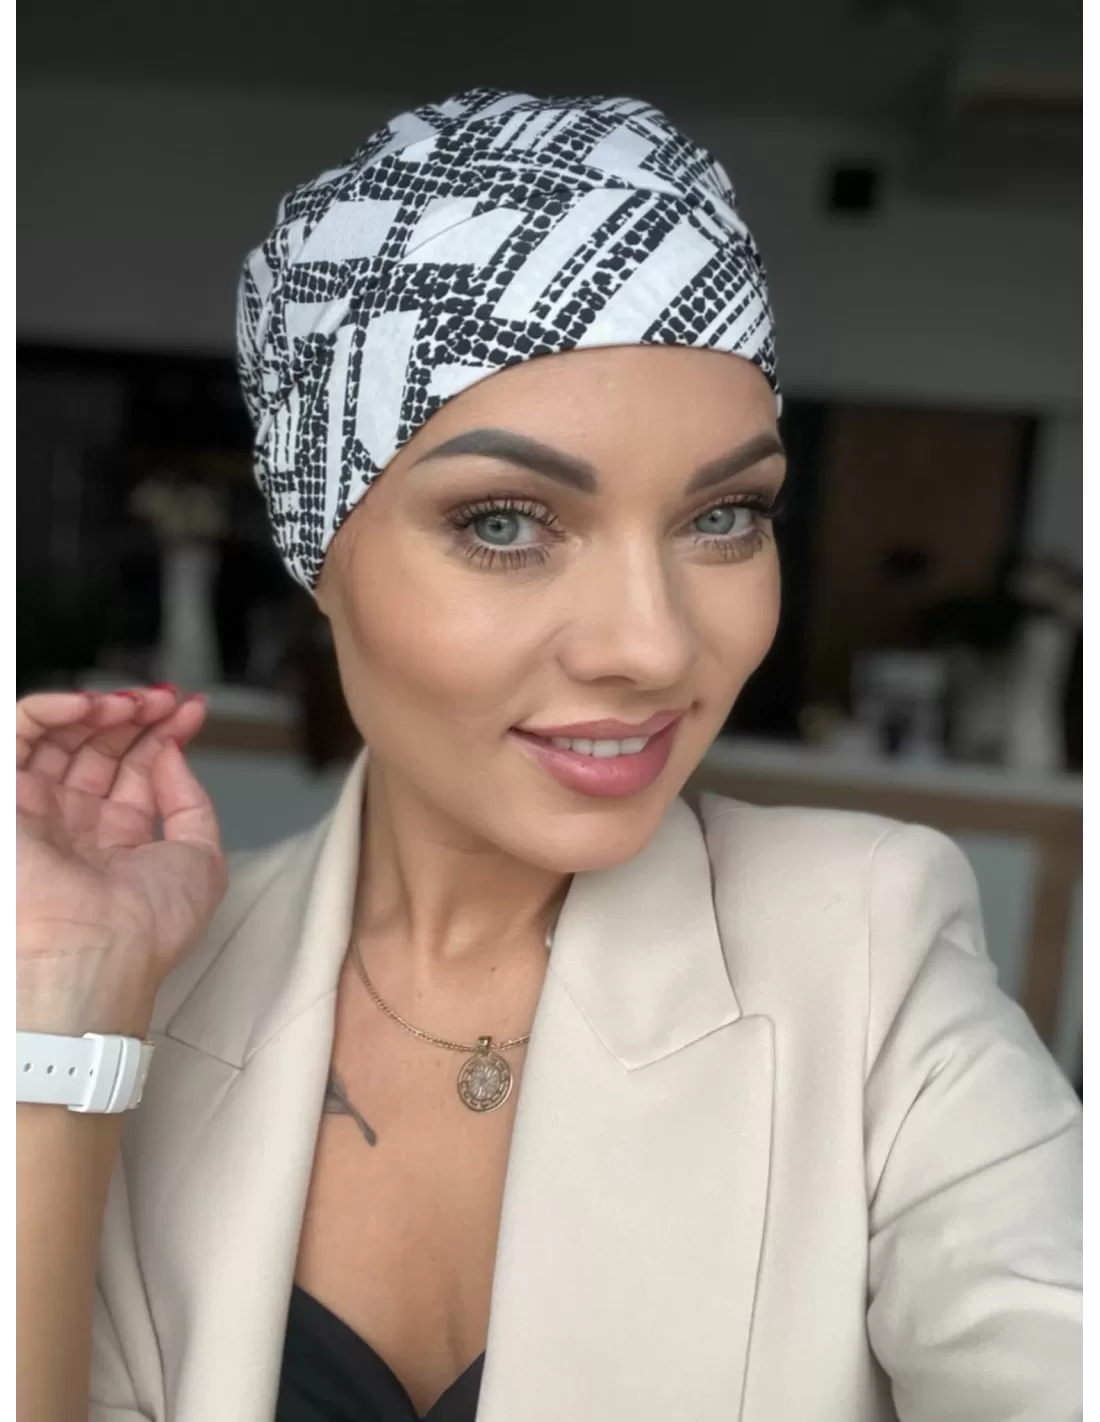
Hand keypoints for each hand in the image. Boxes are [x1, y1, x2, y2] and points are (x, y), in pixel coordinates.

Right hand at [16, 687, 227, 1035]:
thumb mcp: (201, 860)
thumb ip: (192, 801)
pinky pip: (18, 735)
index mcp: (117, 842)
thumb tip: (173, 753)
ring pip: (62, 735)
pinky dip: (52, 708)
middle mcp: (75, 825)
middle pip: (102, 746)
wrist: (94, 957)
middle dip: (139, 714)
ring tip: (135, 704)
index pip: (137, 769)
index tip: (192, 710)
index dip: (165, 733)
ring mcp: (39, 812)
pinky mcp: (7, 802)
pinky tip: (93, 704)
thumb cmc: (145, 932)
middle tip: (167, 700)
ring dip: (102, 708)